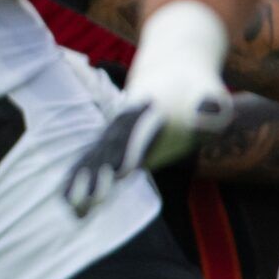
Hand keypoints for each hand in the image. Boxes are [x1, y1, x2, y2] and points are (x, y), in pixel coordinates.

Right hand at [63, 1, 232, 214]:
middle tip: (85, 201)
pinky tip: (67, 199)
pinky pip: (91, 160)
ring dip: (80, 180)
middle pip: (108, 149)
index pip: (136, 135)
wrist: (171, 72)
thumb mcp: (211, 95)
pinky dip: (78, 177)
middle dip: (95, 174)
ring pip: (94, 156)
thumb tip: (205, 116)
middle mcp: (125, 123)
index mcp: (147, 113)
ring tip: (67, 206)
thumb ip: (211, 106)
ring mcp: (116, 132)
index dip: (129, 153)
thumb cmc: (197, 90)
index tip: (119, 173)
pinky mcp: (111, 141)